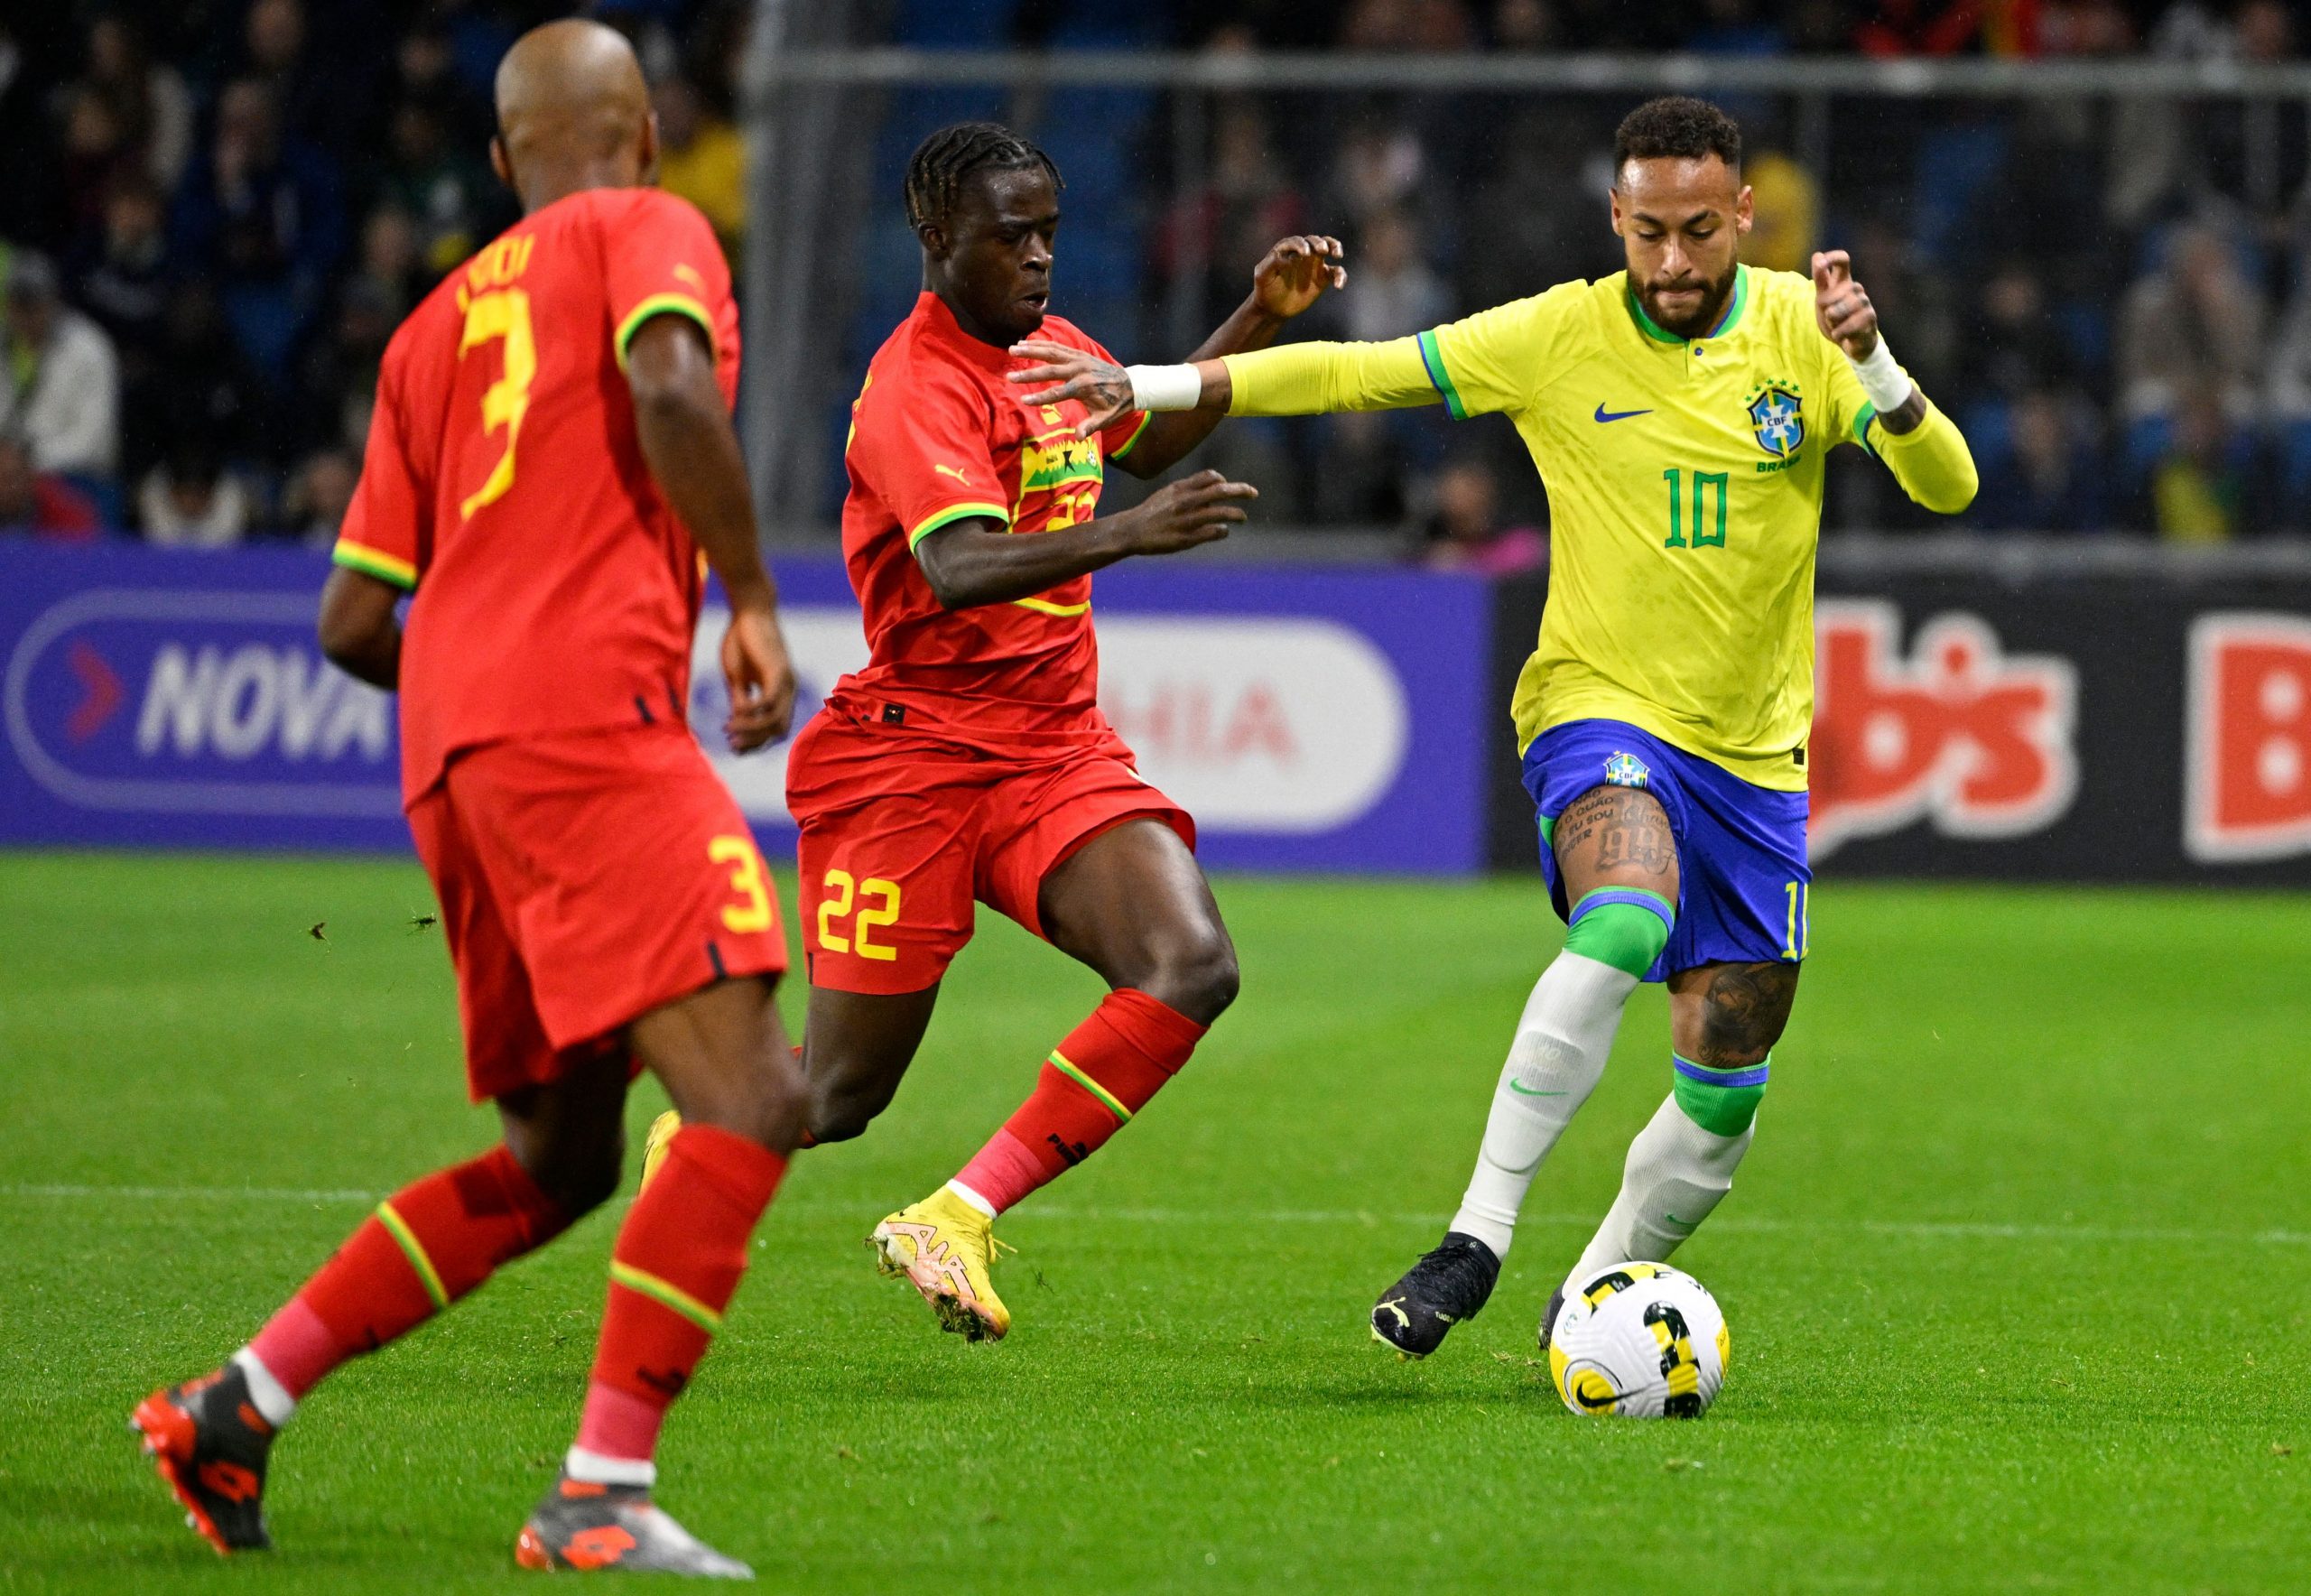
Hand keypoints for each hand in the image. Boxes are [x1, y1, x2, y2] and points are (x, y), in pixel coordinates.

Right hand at [719, 603, 795, 752]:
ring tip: (730, 730)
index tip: (735, 748)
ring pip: (775, 719)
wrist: (749, 611)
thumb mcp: (738, 677)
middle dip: (755, 741)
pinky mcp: (778, 671)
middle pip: (778, 730)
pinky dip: (753, 712)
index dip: (756, 742)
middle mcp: (788, 690)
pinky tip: (736, 714)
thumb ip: (740, 700)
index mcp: (780, 693)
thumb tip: (737, 722)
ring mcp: (786, 681)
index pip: (774, 728)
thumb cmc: (742, 641)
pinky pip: (769, 701)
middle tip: (732, 744)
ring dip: (752, 730)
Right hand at [1006, 340, 1135, 433]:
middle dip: (1029, 373)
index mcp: (1084, 387)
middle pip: (1050, 370)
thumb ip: (1090, 426)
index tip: (1023, 400)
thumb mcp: (1105, 419)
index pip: (1058, 393)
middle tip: (1010, 376)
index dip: (1040, 397)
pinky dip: (1041, 343)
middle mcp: (1079, 370)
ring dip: (1031, 349)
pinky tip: (1025, 342)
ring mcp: (1078, 358)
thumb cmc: (1115, 405)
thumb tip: (1078, 437)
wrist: (1130, 385)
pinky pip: (1057, 346)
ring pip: (1051, 351)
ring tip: (1011, 348)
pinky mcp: (1078, 352)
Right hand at [1116, 469, 1256, 555]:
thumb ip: (1189, 489)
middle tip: (1254, 493)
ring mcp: (1187, 521)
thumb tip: (1213, 488)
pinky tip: (1223, 531)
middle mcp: (1185, 502)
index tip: (1227, 486)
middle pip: (1221, 491)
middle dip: (1241, 491)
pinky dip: (1222, 531)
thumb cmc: (1152, 512)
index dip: (1223, 480)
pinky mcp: (1186, 539)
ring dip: (1237, 514)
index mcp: (1181, 488)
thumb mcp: (1168, 493)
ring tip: (1243, 517)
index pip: (1210, 477)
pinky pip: (1213, 532)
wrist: (1131, 531)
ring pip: (1221, 513)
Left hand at [1250, 234, 1346, 319]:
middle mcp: (1303, 253)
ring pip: (1329, 248)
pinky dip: (1340, 276)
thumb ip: (1272, 263)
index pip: (1296, 241)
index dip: (1301, 245)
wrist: (1273, 307)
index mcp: (1288, 249)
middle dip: (1320, 243)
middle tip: (1322, 250)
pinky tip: (1338, 285)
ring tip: (1337, 255)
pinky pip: (1336, 272)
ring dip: (1335, 247)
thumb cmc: (1265, 288)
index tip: (1304, 253)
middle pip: (1315, 240)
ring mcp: (1314, 263)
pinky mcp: (1323, 277)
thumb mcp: (1262, 275)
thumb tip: (1289, 258)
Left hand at [1812, 250, 1880, 358]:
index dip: (1832, 258)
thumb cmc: (1836, 318)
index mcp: (1844, 281)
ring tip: (1836, 325)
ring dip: (1833, 321)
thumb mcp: (1823, 298)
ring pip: (1841, 308)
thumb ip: (1820, 278)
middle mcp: (1856, 288)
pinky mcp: (1870, 318)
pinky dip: (1840, 332)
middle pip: (1833, 293)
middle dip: (1826, 308)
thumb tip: (1817, 254)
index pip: (1843, 260)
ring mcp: (1865, 302)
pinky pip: (1849, 325)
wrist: (1851, 343)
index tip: (1820, 262)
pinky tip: (1841, 334)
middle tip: (1829, 316)